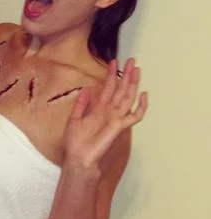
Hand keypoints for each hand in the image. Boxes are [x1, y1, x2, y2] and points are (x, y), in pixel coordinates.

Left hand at [62, 58, 147, 172]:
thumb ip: (81, 104)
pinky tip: (143, 94)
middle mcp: (109, 112)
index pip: (108, 88)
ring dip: (132, 83)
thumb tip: (87, 89)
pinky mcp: (119, 126)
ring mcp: (116, 118)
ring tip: (137, 69)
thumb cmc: (75, 142)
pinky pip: (135, 116)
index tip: (113, 61)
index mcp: (99, 109)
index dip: (111, 75)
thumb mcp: (74, 119)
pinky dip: (141, 106)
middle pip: (120, 90)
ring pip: (128, 97)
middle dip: (126, 74)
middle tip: (132, 60)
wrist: (77, 158)